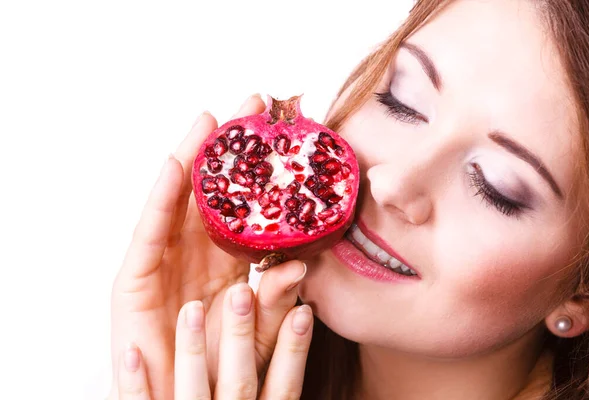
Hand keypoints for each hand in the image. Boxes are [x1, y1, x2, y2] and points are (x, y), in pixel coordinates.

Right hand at [109, 95, 307, 399]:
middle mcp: (193, 258)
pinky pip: (150, 232)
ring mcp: (162, 264)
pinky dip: (162, 199)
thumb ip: (275, 302)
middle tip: (254, 107)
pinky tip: (177, 164)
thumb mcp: (256, 335)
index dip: (261, 175)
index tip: (284, 139)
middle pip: (211, 194)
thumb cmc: (216, 375)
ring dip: (194, 159)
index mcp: (225, 266)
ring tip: (212, 120)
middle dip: (230, 151)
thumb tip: (301, 264)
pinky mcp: (133, 280)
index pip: (243, 210)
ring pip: (179, 203)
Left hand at [115, 284, 312, 398]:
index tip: (302, 313)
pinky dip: (135, 383)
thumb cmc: (225, 399)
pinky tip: (131, 354)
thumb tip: (294, 281)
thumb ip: (274, 338)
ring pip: (194, 393)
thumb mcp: (258, 381)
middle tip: (239, 292)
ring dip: (192, 350)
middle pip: (239, 383)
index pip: (284, 386)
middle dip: (240, 337)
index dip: (293, 350)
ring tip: (191, 308)